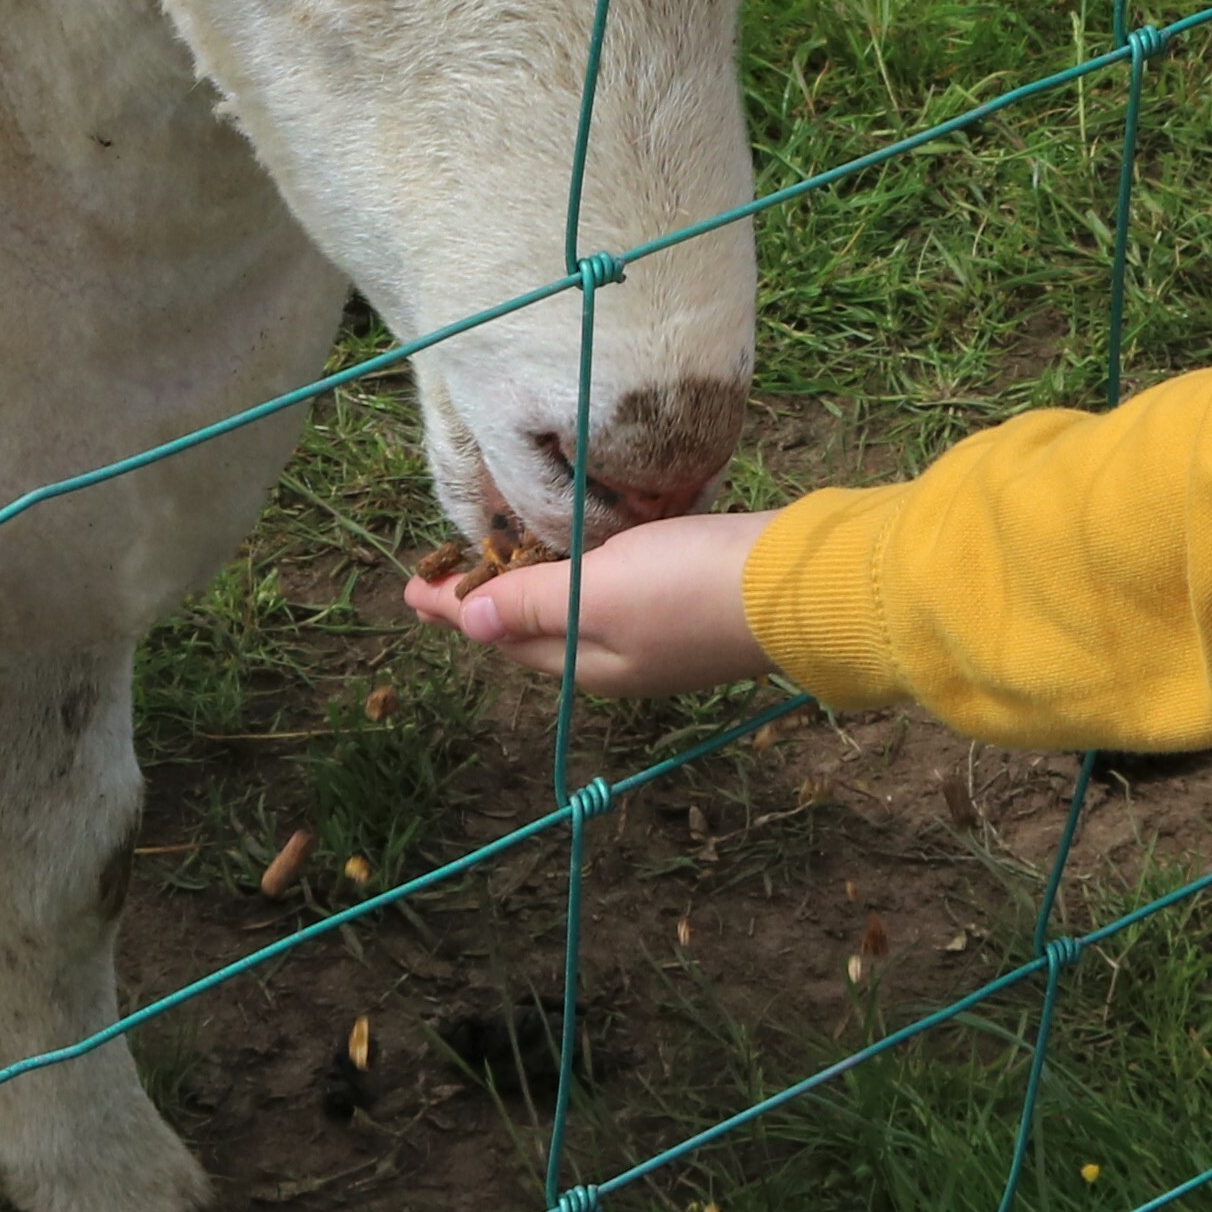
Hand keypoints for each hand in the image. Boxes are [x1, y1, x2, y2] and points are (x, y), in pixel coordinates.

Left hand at [404, 509, 778, 699]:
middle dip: (487, 601)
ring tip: (501, 557)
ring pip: (576, 610)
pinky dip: (583, 571)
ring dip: (534, 586)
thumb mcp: (599, 594)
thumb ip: (532, 605)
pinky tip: (583, 548)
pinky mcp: (689, 601)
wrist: (802, 586)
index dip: (454, 607)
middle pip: (534, 629)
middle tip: (444, 573)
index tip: (409, 586)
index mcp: (586, 664)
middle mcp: (617, 658)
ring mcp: (656, 633)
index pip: (501, 635)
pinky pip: (615, 590)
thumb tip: (468, 623)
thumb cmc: (691, 588)